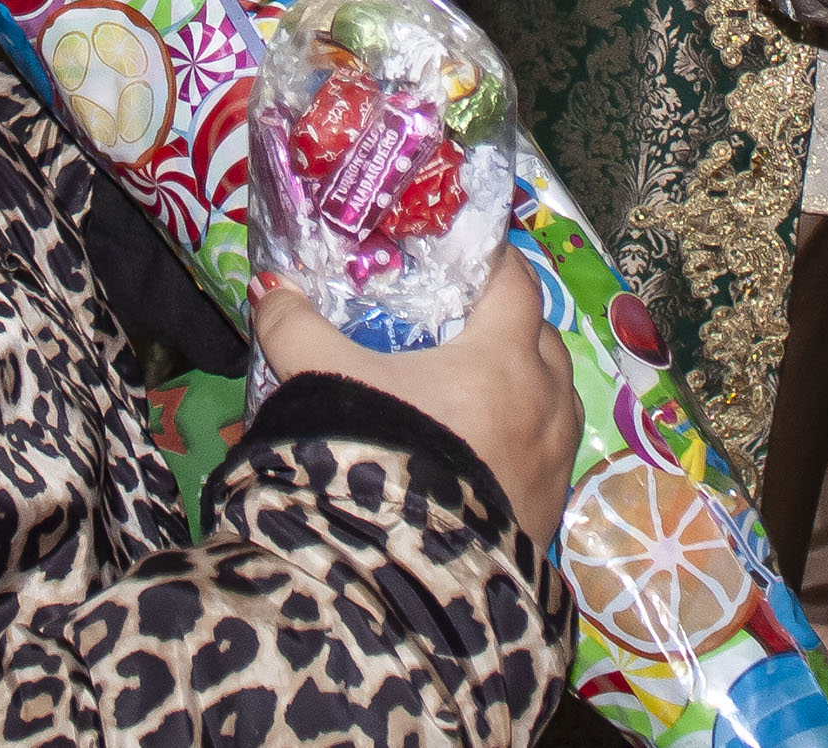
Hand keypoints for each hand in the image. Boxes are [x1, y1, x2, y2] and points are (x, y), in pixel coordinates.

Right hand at [257, 246, 581, 545]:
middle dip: (512, 322)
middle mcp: (544, 401)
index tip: (469, 254)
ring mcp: (555, 459)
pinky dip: (529, 438)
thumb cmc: (379, 457)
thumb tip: (270, 290)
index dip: (494, 259)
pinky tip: (487, 452)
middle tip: (466, 322)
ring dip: (529, 381)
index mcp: (501, 357)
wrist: (404, 574)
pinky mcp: (552, 509)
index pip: (516, 280)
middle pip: (543, 336)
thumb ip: (296, 328)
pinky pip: (552, 454)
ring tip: (481, 387)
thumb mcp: (325, 382)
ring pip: (556, 396)